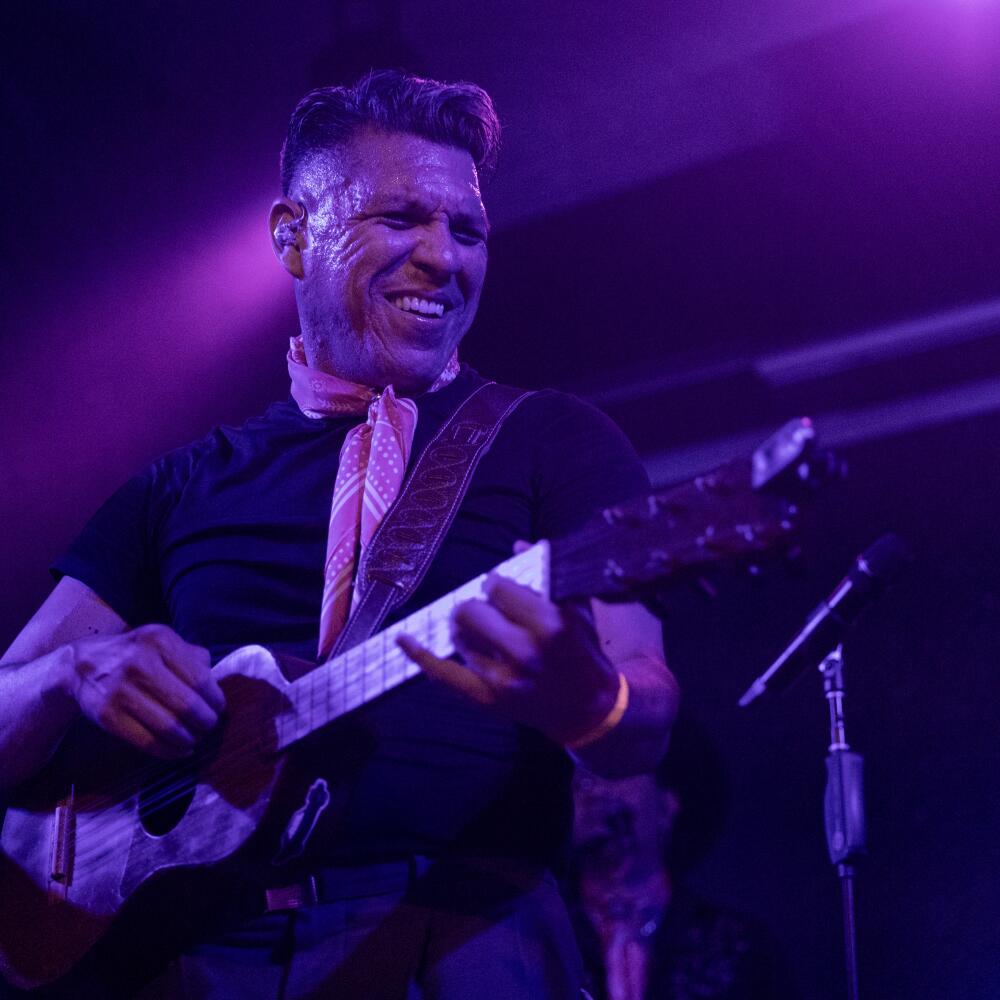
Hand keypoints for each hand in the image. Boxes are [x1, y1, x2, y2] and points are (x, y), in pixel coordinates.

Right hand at [62, 625, 224, 757]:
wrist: (81, 666)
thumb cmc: (135, 655)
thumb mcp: (162, 643)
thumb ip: (192, 656)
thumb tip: (218, 682)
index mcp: (160, 641)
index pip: (200, 679)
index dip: (215, 700)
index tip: (218, 709)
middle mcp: (140, 663)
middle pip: (187, 705)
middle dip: (205, 722)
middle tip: (208, 727)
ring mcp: (121, 690)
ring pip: (169, 727)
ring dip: (189, 740)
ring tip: (194, 740)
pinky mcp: (107, 715)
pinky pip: (147, 741)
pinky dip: (169, 751)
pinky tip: (178, 750)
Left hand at [397, 575, 618, 744]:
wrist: (588, 708)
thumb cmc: (583, 650)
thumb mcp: (577, 608)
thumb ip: (549, 574)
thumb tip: (518, 545)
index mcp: (550, 622)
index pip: (498, 588)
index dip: (495, 585)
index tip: (499, 589)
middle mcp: (525, 650)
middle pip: (470, 610)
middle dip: (476, 604)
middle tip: (488, 609)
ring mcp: (504, 678)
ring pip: (458, 636)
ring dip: (464, 628)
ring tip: (483, 631)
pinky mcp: (489, 699)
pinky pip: (445, 674)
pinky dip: (421, 655)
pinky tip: (403, 639)